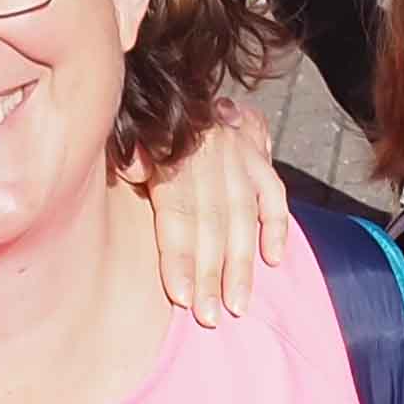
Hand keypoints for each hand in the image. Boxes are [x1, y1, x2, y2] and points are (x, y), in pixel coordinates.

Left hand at [144, 111, 295, 322]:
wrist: (174, 87)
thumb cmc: (143, 125)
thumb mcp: (128, 130)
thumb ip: (130, 149)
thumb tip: (133, 167)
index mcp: (174, 154)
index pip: (179, 213)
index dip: (180, 256)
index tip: (182, 296)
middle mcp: (210, 154)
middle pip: (212, 223)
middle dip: (212, 274)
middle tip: (210, 317)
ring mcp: (238, 156)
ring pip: (242, 215)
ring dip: (242, 263)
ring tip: (237, 304)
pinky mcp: (258, 158)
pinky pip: (273, 194)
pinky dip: (275, 226)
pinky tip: (272, 259)